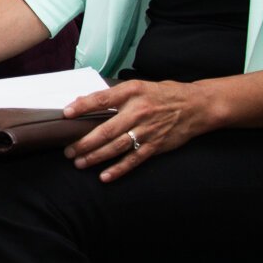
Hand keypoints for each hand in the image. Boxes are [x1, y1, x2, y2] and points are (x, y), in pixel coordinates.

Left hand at [61, 78, 216, 181]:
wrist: (196, 106)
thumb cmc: (163, 94)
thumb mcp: (138, 86)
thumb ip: (114, 94)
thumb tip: (84, 100)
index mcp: (132, 92)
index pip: (102, 99)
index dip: (83, 106)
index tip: (66, 114)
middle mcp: (138, 111)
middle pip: (106, 129)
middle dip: (84, 142)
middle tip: (69, 150)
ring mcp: (147, 130)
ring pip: (116, 147)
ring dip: (96, 157)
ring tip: (80, 162)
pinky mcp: (155, 145)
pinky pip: (133, 160)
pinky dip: (118, 169)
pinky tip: (104, 176)